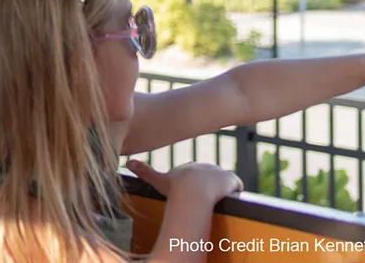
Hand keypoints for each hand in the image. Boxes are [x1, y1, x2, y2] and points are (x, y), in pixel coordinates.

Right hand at [127, 160, 242, 204]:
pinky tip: (229, 199)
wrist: (192, 191)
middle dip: (208, 189)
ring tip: (216, 203)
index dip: (194, 186)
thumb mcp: (158, 181)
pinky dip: (234, 192)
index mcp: (188, 168)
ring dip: (221, 191)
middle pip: (209, 180)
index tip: (193, 194)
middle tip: (203, 203)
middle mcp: (204, 166)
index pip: (194, 176)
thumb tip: (128, 161)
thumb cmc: (174, 189)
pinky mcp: (230, 179)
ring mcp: (219, 172)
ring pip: (222, 183)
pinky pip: (236, 186)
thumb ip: (144, 171)